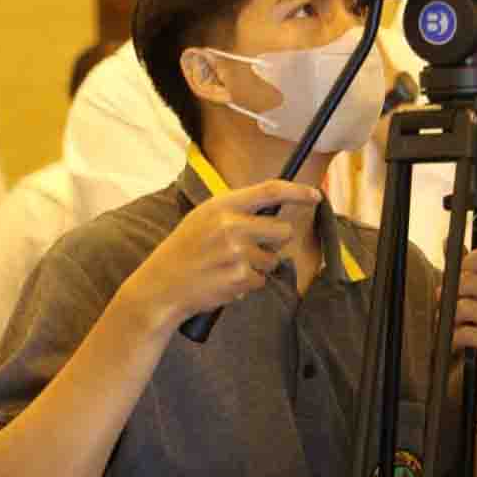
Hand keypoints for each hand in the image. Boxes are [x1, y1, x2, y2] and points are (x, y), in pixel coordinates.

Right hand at [134, 180, 320, 326]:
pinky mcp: (239, 277)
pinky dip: (248, 284)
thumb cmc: (186, 250)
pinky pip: (261, 280)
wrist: (161, 286)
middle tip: (254, 249)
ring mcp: (236, 252)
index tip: (315, 194)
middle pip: (283, 231)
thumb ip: (236, 211)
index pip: (270, 190)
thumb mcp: (204, 218)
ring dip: (259, 267)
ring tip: (228, 267)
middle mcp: (231, 225)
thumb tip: (274, 208)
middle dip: (276, 242)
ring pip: (273, 260)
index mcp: (223, 205)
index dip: (297, 192)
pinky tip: (225, 281)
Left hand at [448, 248, 476, 391]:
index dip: (461, 267)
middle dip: (449, 296)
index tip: (457, 282)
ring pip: (462, 308)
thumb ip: (462, 267)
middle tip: (446, 308)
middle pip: (466, 281)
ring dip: (448, 321)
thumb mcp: (475, 293)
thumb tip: (446, 240)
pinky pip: (465, 334)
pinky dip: (453, 340)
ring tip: (452, 328)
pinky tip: (457, 344)